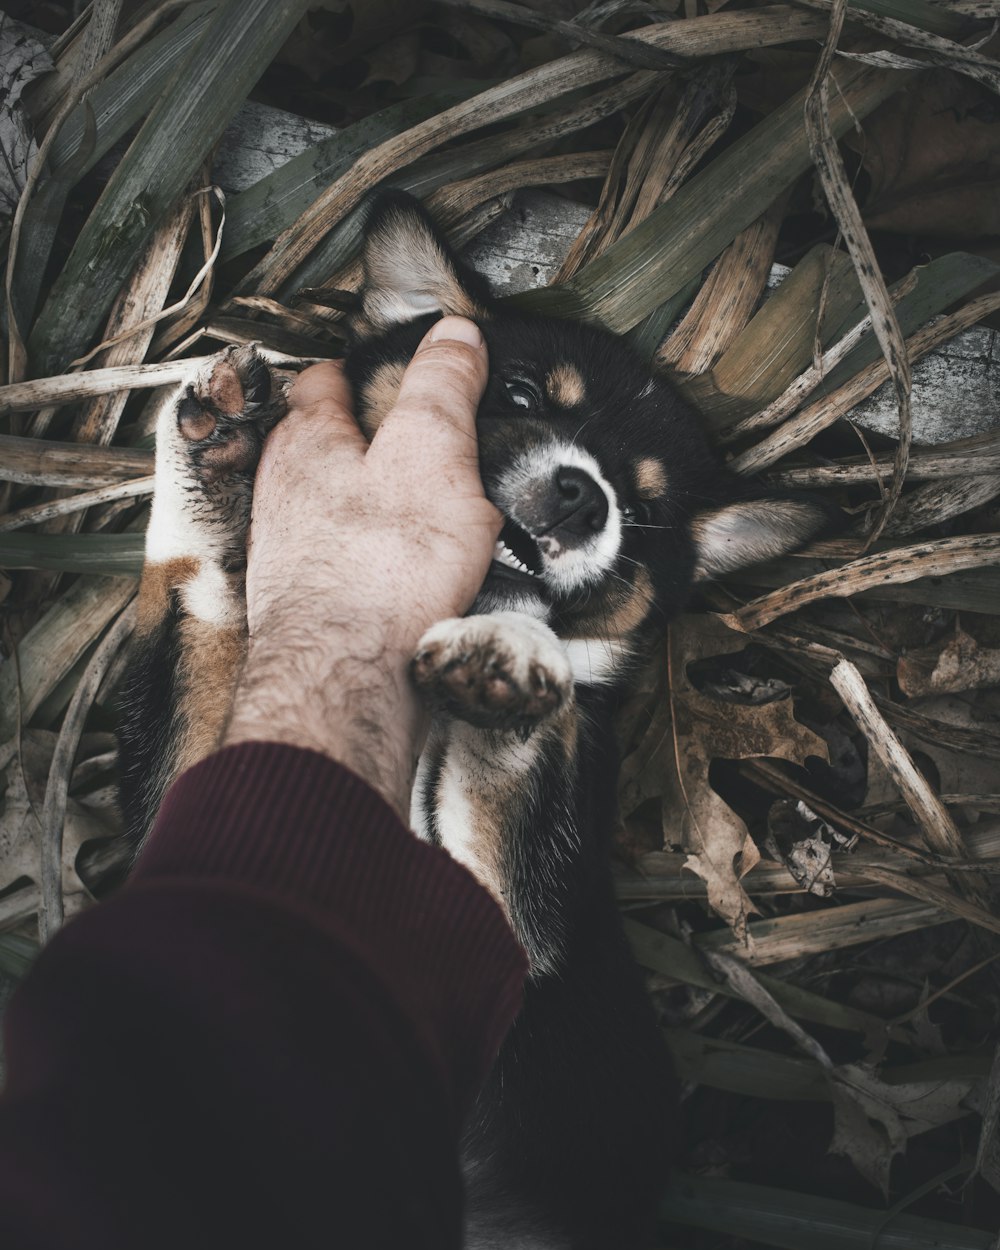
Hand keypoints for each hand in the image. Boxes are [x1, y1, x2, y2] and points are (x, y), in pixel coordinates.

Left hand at [225, 318, 498, 818]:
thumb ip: (443, 390)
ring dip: (369, 507)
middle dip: (361, 441)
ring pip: (332, 510)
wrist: (349, 678)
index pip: (323, 382)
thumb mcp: (432, 452)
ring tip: (419, 513)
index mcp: (309, 443)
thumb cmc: (381, 569)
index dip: (356, 369)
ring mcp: (294, 555)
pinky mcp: (313, 607)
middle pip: (321, 447)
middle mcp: (287, 494)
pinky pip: (346, 565)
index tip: (381, 367)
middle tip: (407, 441)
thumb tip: (456, 336)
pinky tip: (408, 578)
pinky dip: (375, 562)